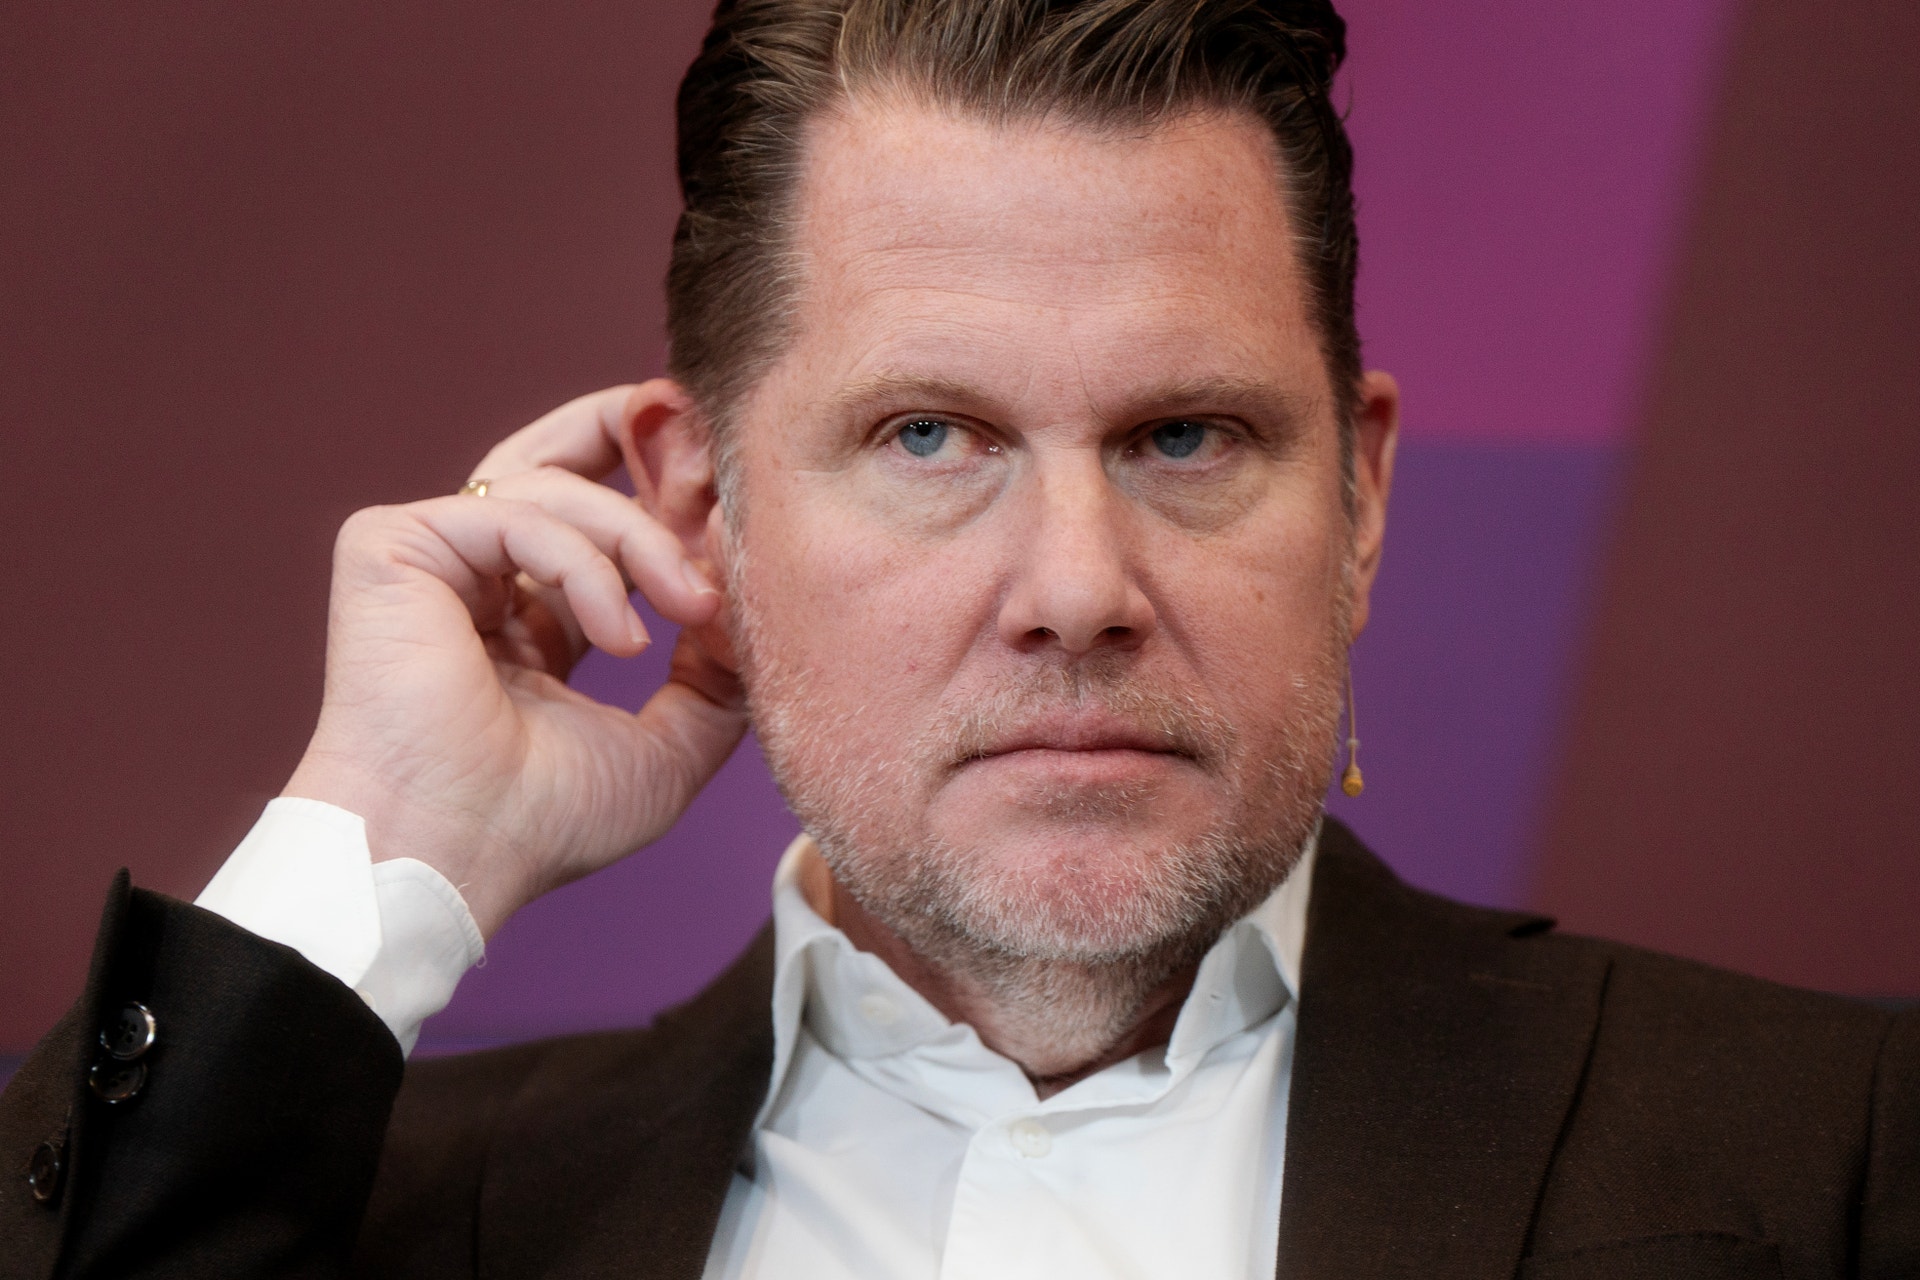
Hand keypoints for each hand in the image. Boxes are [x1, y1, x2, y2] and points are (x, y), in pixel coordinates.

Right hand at [282, 385, 745, 936]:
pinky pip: (516, 512)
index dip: (676, 501)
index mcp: (532, 618)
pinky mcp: (391, 546)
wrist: (451, 856)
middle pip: (563, 456)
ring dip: (646, 540)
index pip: (605, 519)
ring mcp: (433, 557)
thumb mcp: (670, 748)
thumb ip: (716, 678)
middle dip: (651, 447)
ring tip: (694, 608)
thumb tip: (749, 610)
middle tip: (722, 464)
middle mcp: (479, 578)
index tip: (744, 513)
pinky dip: (588, 565)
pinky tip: (622, 638)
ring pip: (558, 487)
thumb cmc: (541, 823)